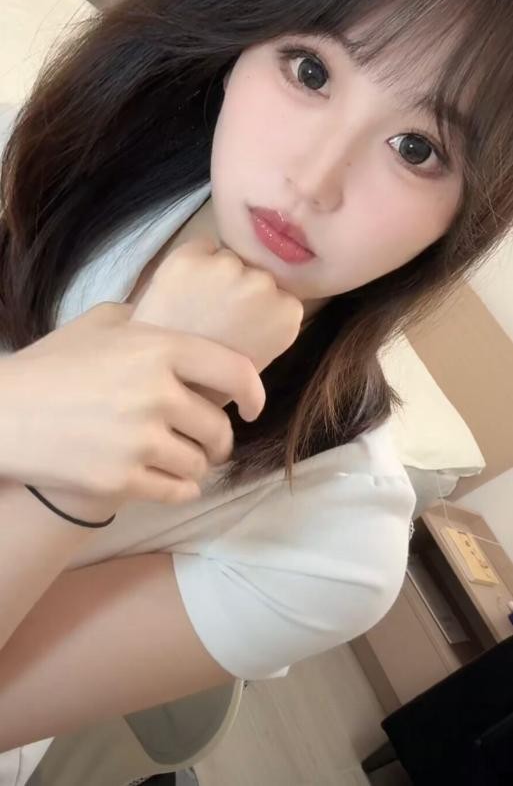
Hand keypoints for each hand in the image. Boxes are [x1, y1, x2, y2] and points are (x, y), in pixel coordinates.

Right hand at [0, 303, 264, 507]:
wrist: (0, 413)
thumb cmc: (49, 365)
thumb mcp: (98, 324)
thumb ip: (145, 322)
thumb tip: (175, 323)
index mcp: (158, 349)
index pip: (234, 370)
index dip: (254, 392)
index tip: (253, 406)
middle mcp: (156, 394)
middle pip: (218, 428)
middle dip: (218, 440)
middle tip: (210, 443)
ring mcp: (139, 441)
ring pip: (198, 464)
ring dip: (196, 465)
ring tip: (184, 459)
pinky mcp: (120, 480)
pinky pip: (176, 492)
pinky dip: (181, 489)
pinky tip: (174, 483)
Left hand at [131, 240, 303, 402]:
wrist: (158, 380)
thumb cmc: (209, 382)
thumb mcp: (259, 361)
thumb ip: (269, 326)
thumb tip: (262, 302)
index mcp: (287, 313)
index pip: (280, 294)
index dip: (258, 308)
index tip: (241, 325)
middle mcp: (263, 283)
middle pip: (255, 272)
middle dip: (240, 288)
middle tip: (216, 316)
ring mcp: (226, 266)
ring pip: (227, 258)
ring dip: (216, 275)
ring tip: (194, 306)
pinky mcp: (189, 256)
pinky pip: (200, 247)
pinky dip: (192, 264)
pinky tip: (181, 291)